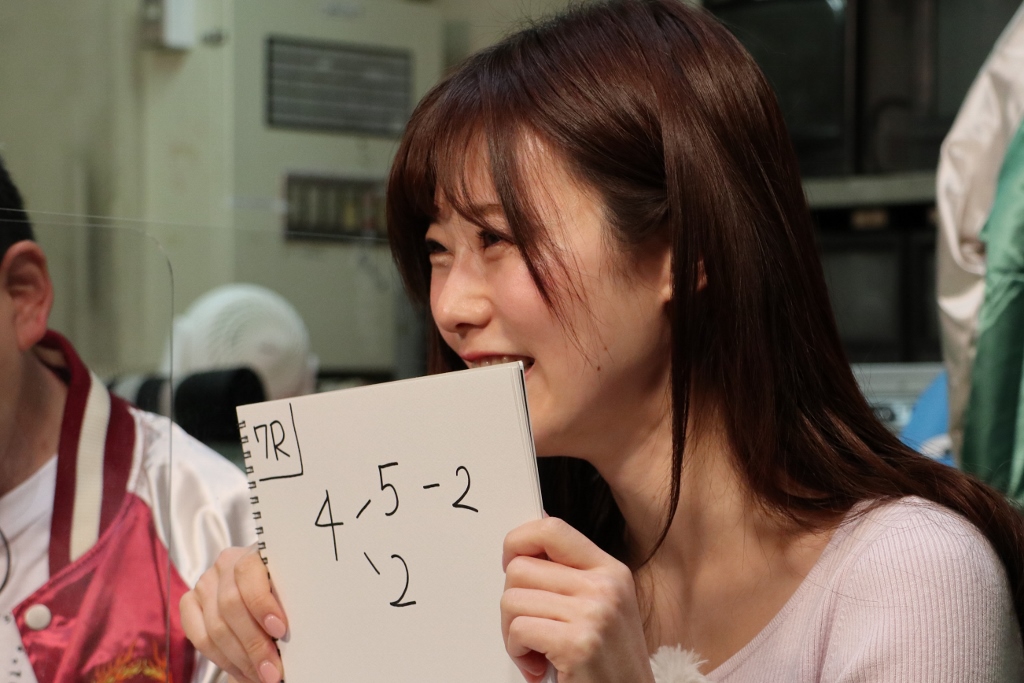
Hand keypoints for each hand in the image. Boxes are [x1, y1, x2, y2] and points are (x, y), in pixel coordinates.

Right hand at [180, 545, 288, 682]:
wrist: (262, 582)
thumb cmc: (280, 588)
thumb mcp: (289, 587)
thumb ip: (286, 601)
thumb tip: (287, 637)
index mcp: (250, 552)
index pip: (248, 573)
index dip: (262, 604)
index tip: (280, 630)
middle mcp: (224, 565)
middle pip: (231, 607)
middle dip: (254, 644)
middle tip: (273, 669)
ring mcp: (204, 584)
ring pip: (215, 627)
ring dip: (240, 659)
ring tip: (261, 675)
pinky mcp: (190, 603)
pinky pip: (199, 637)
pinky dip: (222, 660)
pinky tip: (242, 671)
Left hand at [501, 517, 655, 682]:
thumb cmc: (609, 664)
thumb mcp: (602, 607)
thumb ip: (570, 574)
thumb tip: (531, 538)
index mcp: (610, 571)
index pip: (551, 529)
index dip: (518, 541)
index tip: (509, 563)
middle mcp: (605, 587)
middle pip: (520, 568)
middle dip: (512, 602)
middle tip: (527, 630)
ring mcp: (593, 613)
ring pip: (512, 599)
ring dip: (512, 632)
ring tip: (536, 650)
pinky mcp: (578, 643)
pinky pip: (518, 629)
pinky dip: (517, 652)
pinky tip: (537, 666)